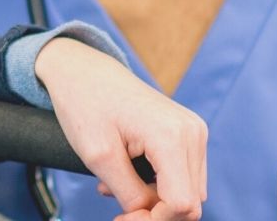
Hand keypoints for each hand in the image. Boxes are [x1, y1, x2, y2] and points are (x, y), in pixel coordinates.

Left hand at [35, 38, 207, 220]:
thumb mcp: (99, 158)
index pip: (182, 204)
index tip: (122, 218)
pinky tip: (128, 175)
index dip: (153, 220)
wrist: (83, 70)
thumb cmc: (86, 104)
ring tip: (115, 186)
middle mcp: (192, 132)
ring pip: (187, 191)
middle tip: (118, 209)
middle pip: (189, 202)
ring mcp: (193, 130)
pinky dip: (158, 185)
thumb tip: (150, 216)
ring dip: (154, 199)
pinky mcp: (187, 131)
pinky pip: (182, 174)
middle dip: (154, 212)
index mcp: (172, 136)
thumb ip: (130, 194)